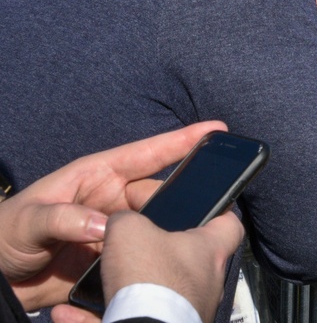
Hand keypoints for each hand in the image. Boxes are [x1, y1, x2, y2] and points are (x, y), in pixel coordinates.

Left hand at [0, 121, 226, 310]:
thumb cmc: (4, 236)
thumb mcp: (27, 220)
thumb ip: (62, 218)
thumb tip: (103, 226)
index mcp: (97, 176)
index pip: (148, 153)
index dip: (182, 140)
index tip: (216, 130)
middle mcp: (113, 200)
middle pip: (161, 193)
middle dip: (186, 196)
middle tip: (213, 204)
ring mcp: (116, 231)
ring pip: (157, 226)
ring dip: (173, 231)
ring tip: (194, 237)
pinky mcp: (115, 261)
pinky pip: (144, 256)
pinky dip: (156, 259)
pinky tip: (168, 265)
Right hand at [51, 211, 243, 322]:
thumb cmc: (149, 276)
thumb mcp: (130, 231)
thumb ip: (126, 219)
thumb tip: (121, 222)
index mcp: (210, 250)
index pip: (229, 223)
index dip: (216, 211)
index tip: (198, 206)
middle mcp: (207, 282)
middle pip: (189, 259)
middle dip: (159, 253)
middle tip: (133, 244)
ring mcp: (189, 311)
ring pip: (158, 293)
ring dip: (128, 289)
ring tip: (99, 281)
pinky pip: (130, 320)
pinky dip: (100, 317)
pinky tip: (69, 313)